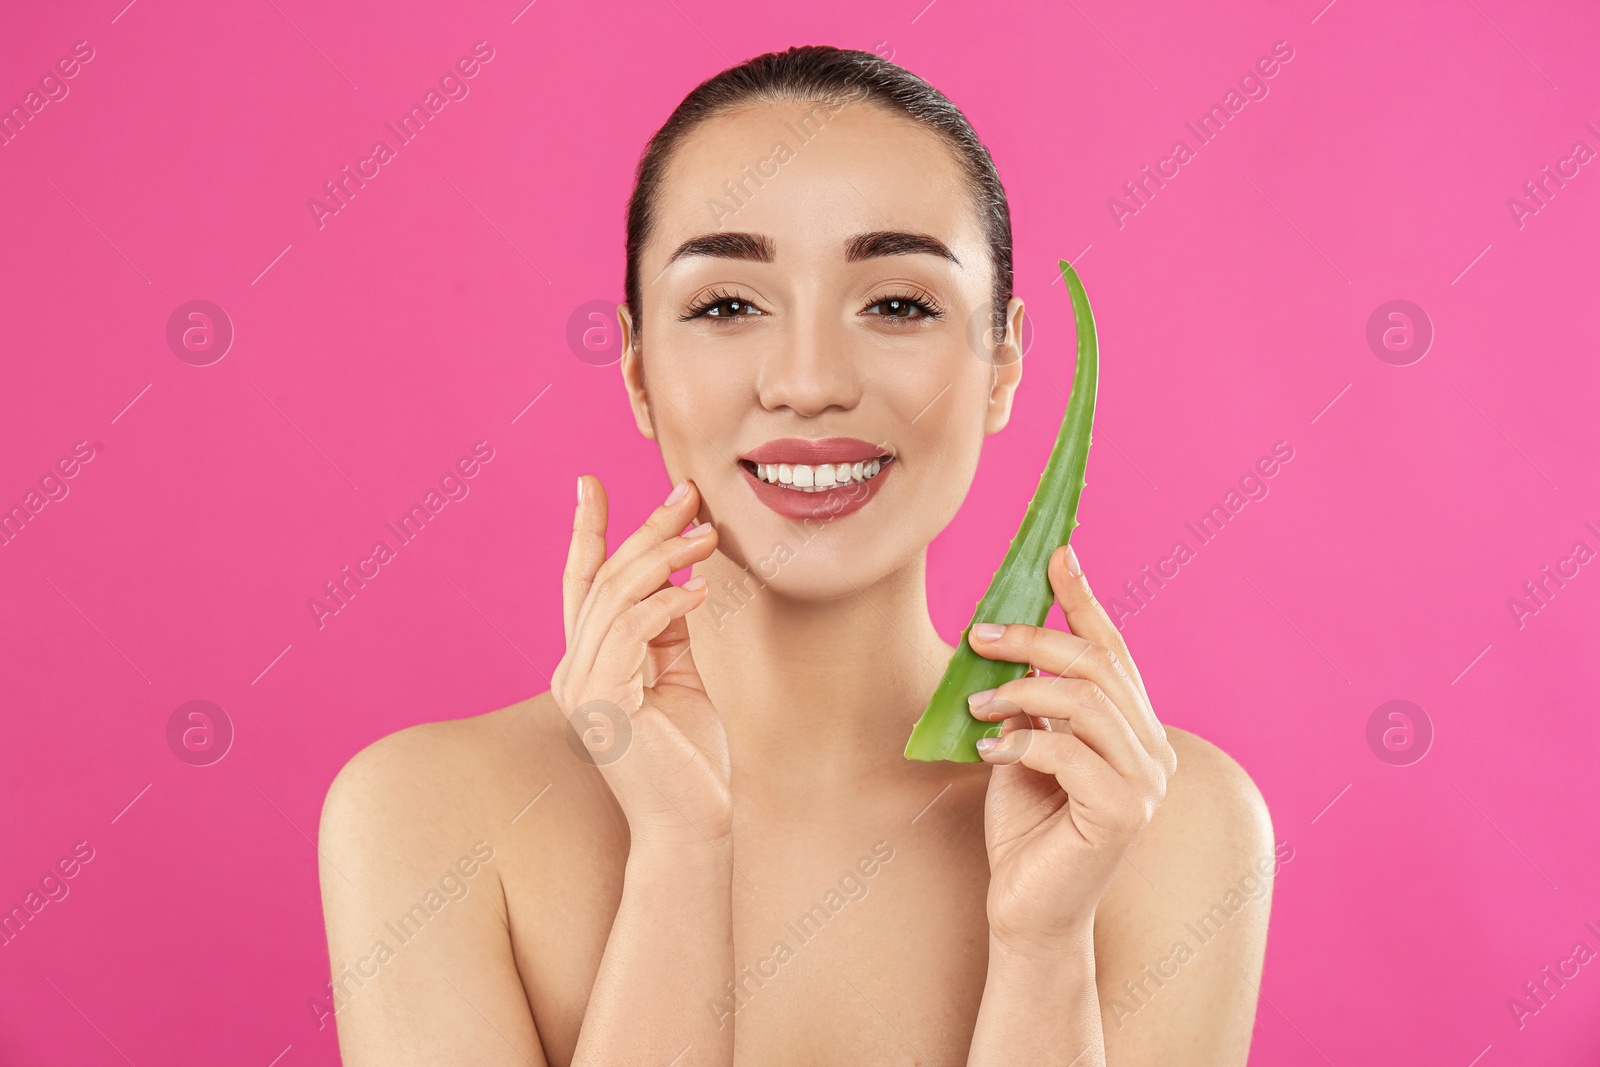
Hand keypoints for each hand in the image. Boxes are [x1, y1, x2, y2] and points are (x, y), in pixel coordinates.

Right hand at [552, 476, 730, 849]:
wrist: (691, 827)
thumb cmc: (689, 760)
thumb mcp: (678, 678)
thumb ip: (667, 631)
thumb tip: (678, 581)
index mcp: (588, 665)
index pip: (581, 584)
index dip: (586, 532)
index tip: (590, 483)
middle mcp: (574, 672)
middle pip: (602, 580)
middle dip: (644, 530)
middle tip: (687, 493)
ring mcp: (582, 688)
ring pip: (616, 598)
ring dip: (665, 559)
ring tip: (708, 537)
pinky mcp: (602, 705)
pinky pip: (630, 632)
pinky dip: (665, 603)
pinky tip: (698, 590)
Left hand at [966, 543, 1177, 954]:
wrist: (1026, 911)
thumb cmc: (1025, 831)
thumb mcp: (1023, 748)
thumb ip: (1032, 702)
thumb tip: (1010, 640)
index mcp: (1136, 732)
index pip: (1114, 651)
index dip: (1085, 600)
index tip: (1058, 555)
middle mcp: (1155, 752)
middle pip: (1097, 665)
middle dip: (1032, 640)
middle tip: (977, 637)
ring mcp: (1146, 783)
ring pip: (1083, 700)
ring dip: (1019, 693)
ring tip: (978, 708)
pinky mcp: (1123, 811)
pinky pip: (1066, 749)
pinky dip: (1019, 743)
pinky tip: (989, 757)